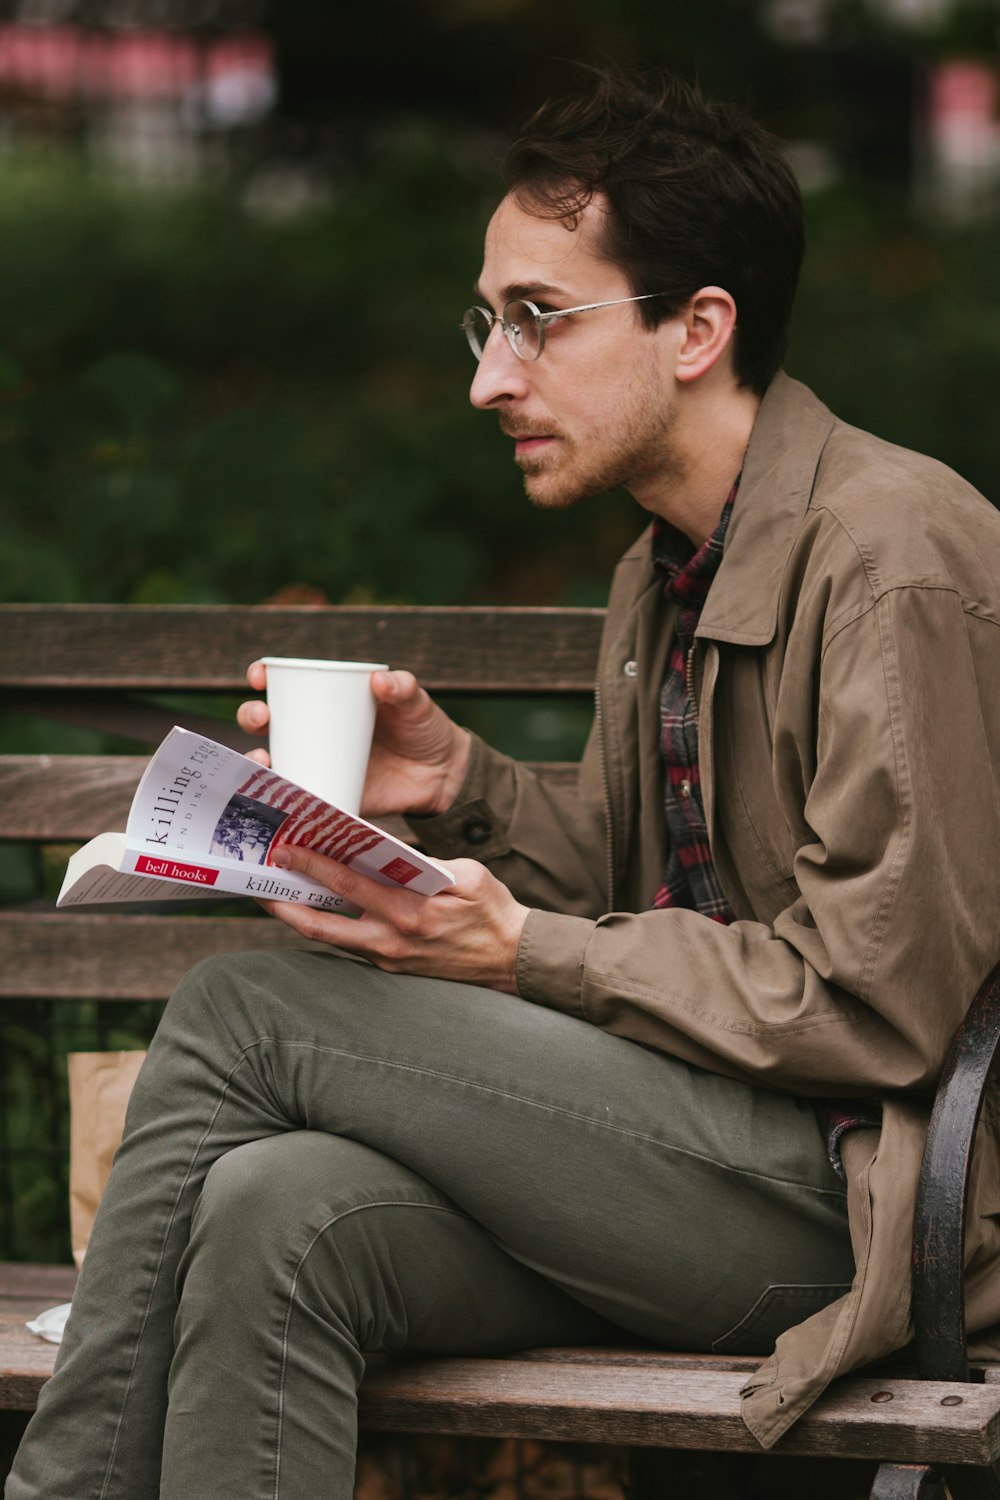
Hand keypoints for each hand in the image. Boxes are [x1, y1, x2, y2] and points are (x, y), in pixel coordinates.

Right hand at [237, 661, 471, 817]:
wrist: (443, 774)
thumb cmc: (424, 728)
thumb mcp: (416, 703)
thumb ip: (403, 689)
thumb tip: (380, 680)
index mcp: (329, 701)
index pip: (286, 684)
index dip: (263, 676)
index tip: (259, 676)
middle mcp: (315, 731)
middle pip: (267, 721)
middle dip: (251, 715)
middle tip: (262, 716)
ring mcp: (319, 763)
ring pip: (274, 760)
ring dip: (256, 760)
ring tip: (263, 760)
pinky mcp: (330, 793)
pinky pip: (298, 798)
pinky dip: (284, 799)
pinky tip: (278, 797)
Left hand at [260, 845, 529, 993]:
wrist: (513, 961)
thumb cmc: (493, 912)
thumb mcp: (468, 876)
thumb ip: (427, 864)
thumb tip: (389, 854)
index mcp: (410, 914)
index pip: (348, 886)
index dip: (311, 867)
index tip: (284, 851)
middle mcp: (392, 942)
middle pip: (321, 926)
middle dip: (285, 906)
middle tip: (258, 885)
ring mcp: (389, 959)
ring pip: (332, 938)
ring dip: (303, 917)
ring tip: (278, 894)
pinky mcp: (392, 967)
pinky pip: (351, 944)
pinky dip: (331, 925)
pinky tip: (319, 908)